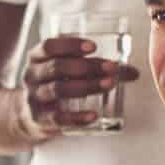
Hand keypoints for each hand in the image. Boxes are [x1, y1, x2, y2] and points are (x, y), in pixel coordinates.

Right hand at [20, 36, 139, 136]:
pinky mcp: (39, 119)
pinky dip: (77, 117)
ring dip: (86, 86)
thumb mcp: (68, 72)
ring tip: (109, 84)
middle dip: (87, 67)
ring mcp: (34, 98)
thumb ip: (98, 68)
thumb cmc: (56, 85)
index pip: (49, 46)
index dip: (70, 45)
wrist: (30, 116)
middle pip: (57, 67)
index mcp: (37, 57)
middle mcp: (32, 75)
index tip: (93, 47)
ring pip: (59, 90)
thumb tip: (134, 73)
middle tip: (111, 68)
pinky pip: (58, 118)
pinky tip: (94, 115)